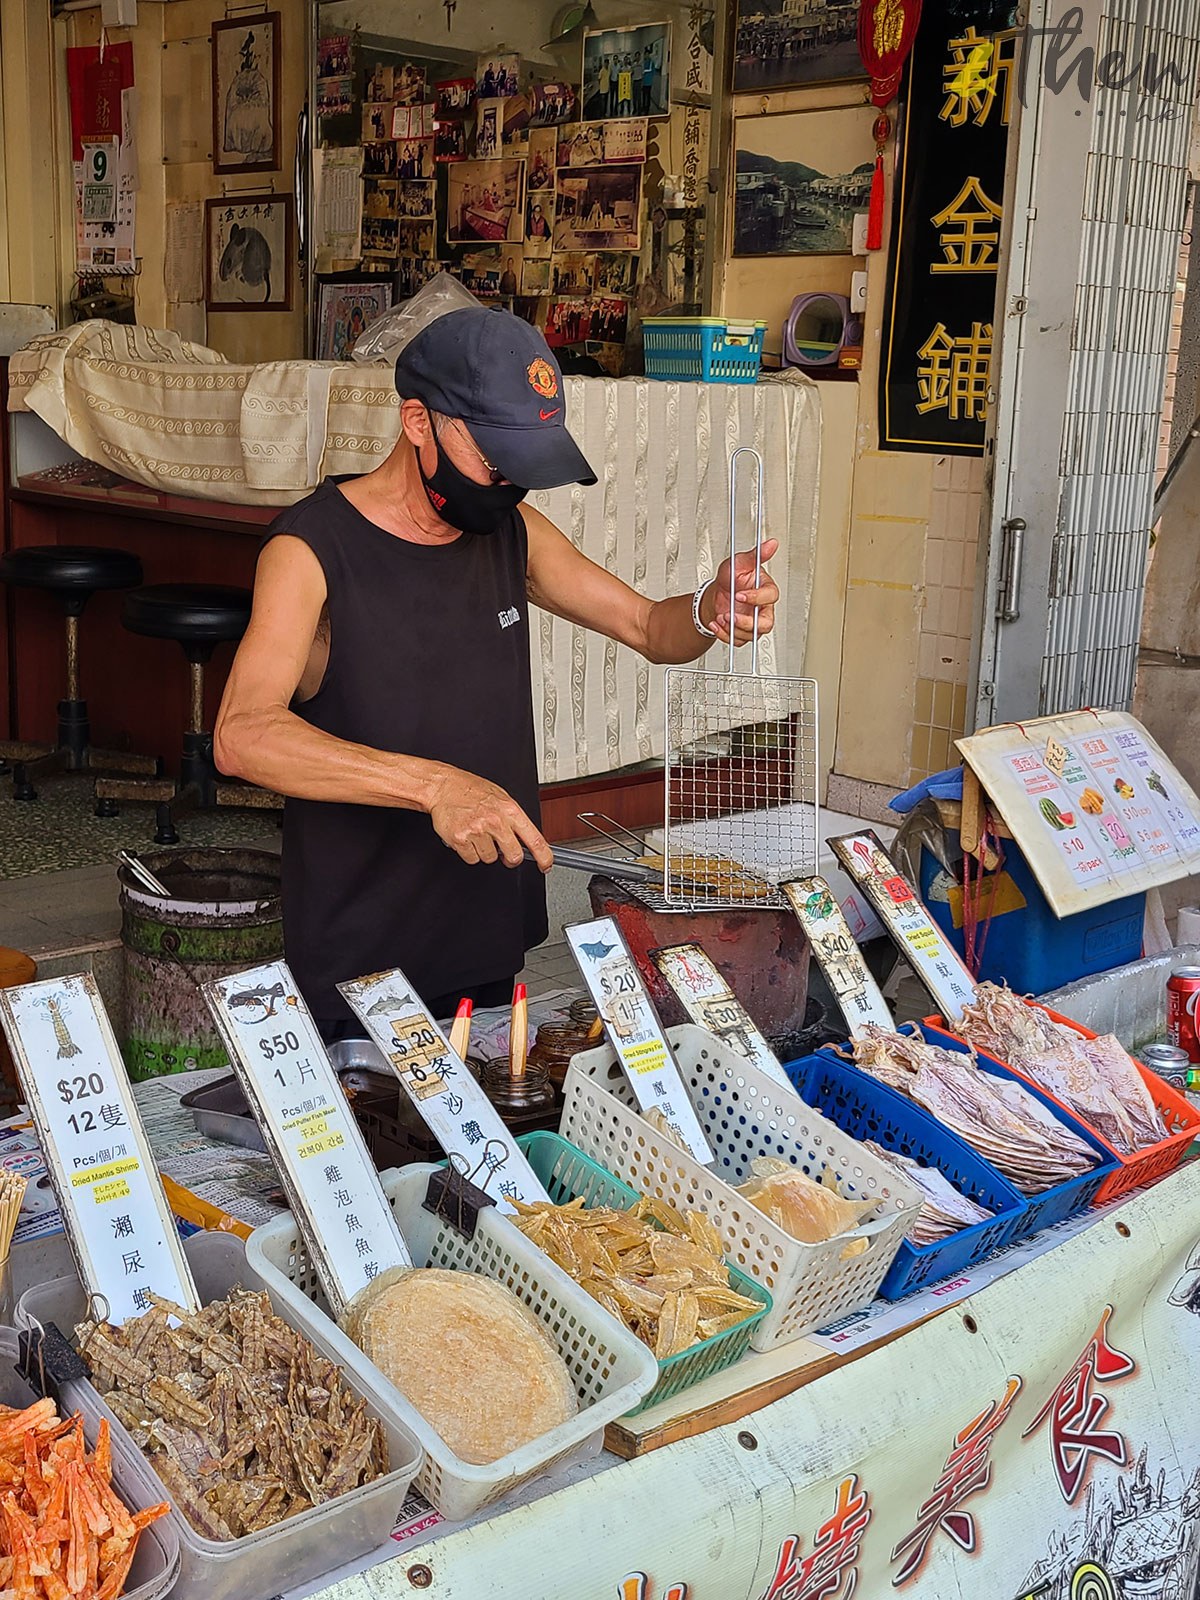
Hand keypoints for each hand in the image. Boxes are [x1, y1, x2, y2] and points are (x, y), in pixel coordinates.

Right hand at [428, 767, 552, 870]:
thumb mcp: (501, 798)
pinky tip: (467, 837)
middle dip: (510, 857)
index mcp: (510, 810)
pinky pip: (472, 859)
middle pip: (514, 856)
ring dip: (485, 851)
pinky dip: (469, 852)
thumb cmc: (471, 790)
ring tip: (478, 833)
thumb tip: (525, 839)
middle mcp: (496, 821)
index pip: (535, 839)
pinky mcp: (461, 839)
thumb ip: (513, 819)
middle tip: (503, 850)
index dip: (544, 857)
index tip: (546, 865)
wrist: (443, 786)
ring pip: (490, 858)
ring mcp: (478, 831)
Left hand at [702, 538, 779, 646]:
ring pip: (752, 634)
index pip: (770, 597)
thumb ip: (756, 555)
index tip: (740, 595)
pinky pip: (738, 640)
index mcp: (766, 590)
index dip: (756, 598)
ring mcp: (753, 622)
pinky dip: (724, 635)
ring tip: (721, 617)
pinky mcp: (742, 632)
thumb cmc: (732, 577)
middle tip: (731, 615)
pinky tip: (716, 624)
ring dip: (733, 629)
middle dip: (747, 623)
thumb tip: (771, 543)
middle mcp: (763, 608)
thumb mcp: (740, 562)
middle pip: (766, 623)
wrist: (717, 592)